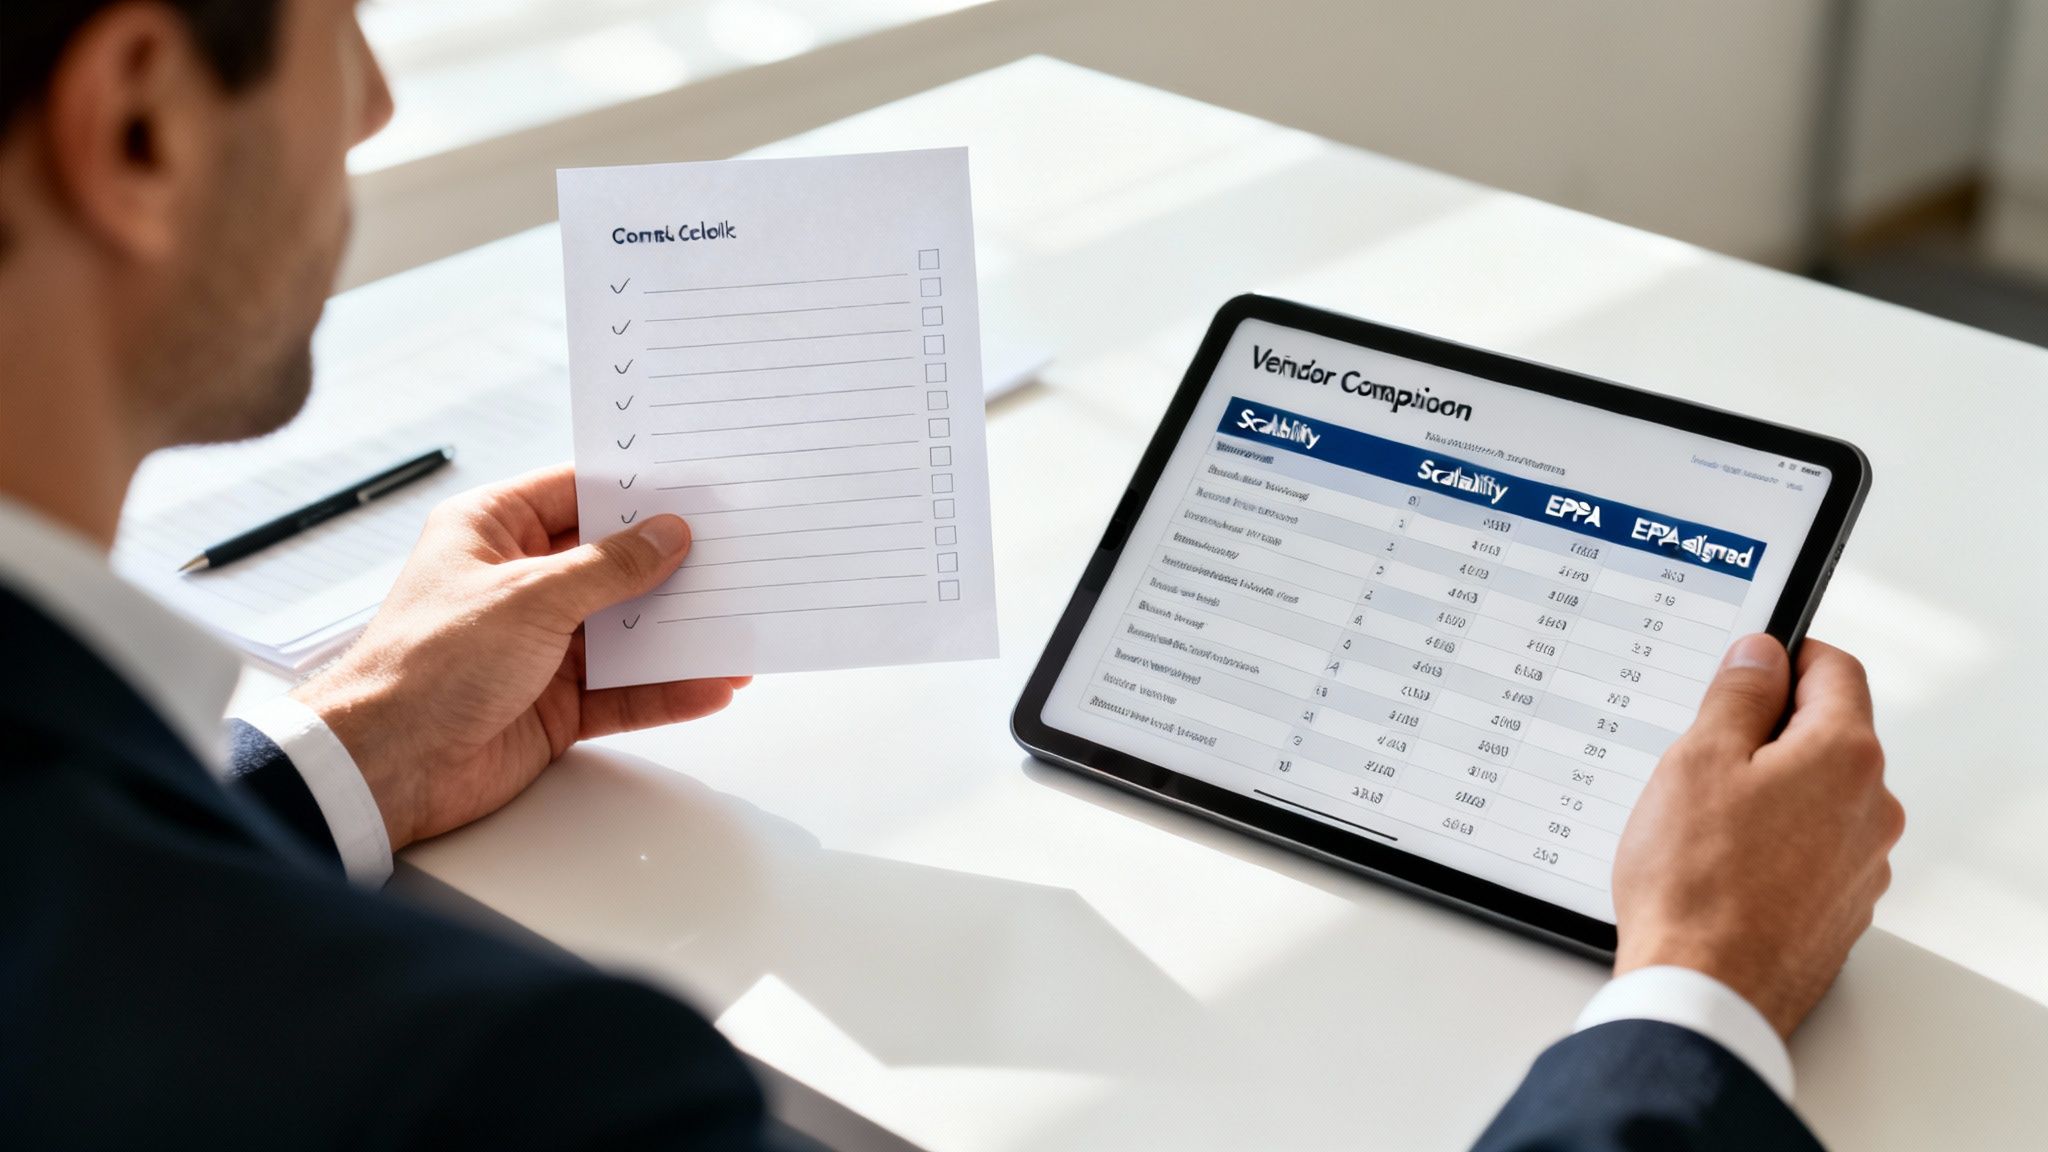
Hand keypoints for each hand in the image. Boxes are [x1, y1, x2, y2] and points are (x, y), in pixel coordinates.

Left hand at [290, 464, 744, 851]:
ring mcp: (540, 645)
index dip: (635, 492)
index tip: (695, 490)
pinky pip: (625, 690)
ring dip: (680, 633)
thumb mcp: (530, 596)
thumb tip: (666, 537)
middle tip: (735, 555)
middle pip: (613, 564)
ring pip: (627, 630)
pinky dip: (667, 690)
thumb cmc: (426, 664)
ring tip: (740, 625)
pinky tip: (711, 685)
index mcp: (492, 531)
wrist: (389, 765)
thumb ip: (609, 567)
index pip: (577, 494)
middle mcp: (519, 583)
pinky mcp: (556, 704)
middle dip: (672, 566)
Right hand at [1611, 634, 1903, 1037]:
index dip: (1784, 658)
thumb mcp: (1698, 759)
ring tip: (1702, 824)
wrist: (1705, 990)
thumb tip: (1759, 657)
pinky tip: (1719, 867)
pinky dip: (1772, 846)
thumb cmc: (1697, 883)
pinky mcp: (1841, 910)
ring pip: (1817, 798)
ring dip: (1769, 794)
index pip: (1835, 670)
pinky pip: (1810, 852)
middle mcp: (1873, 809)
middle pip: (1826, 736)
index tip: (1746, 668)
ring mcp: (1863, 865)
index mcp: (1846, 756)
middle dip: (1767, 734)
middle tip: (1701, 757)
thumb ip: (1736, 695)